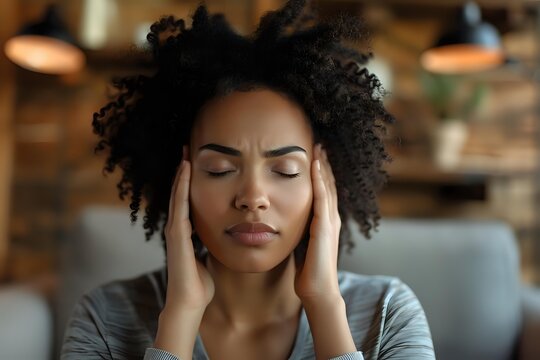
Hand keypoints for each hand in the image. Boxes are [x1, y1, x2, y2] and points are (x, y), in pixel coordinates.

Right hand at [163, 147, 214, 312]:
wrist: (190, 303)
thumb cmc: (200, 285)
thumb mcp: (208, 258)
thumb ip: (210, 246)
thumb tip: (222, 239)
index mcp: (186, 233)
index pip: (187, 201)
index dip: (189, 182)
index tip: (196, 162)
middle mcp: (178, 228)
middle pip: (180, 193)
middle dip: (184, 172)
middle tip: (188, 149)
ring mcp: (175, 230)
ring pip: (178, 196)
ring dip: (181, 174)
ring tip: (185, 154)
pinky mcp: (177, 235)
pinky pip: (180, 205)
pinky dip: (181, 187)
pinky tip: (185, 171)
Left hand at [294, 144, 341, 304]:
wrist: (317, 291)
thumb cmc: (308, 272)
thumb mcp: (302, 244)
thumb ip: (299, 231)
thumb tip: (286, 221)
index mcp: (325, 222)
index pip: (323, 192)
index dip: (320, 173)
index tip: (313, 155)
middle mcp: (331, 218)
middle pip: (328, 184)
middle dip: (324, 164)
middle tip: (319, 143)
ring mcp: (330, 221)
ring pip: (327, 187)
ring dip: (323, 166)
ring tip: (319, 147)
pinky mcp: (325, 227)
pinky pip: (322, 197)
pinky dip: (320, 180)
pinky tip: (316, 165)